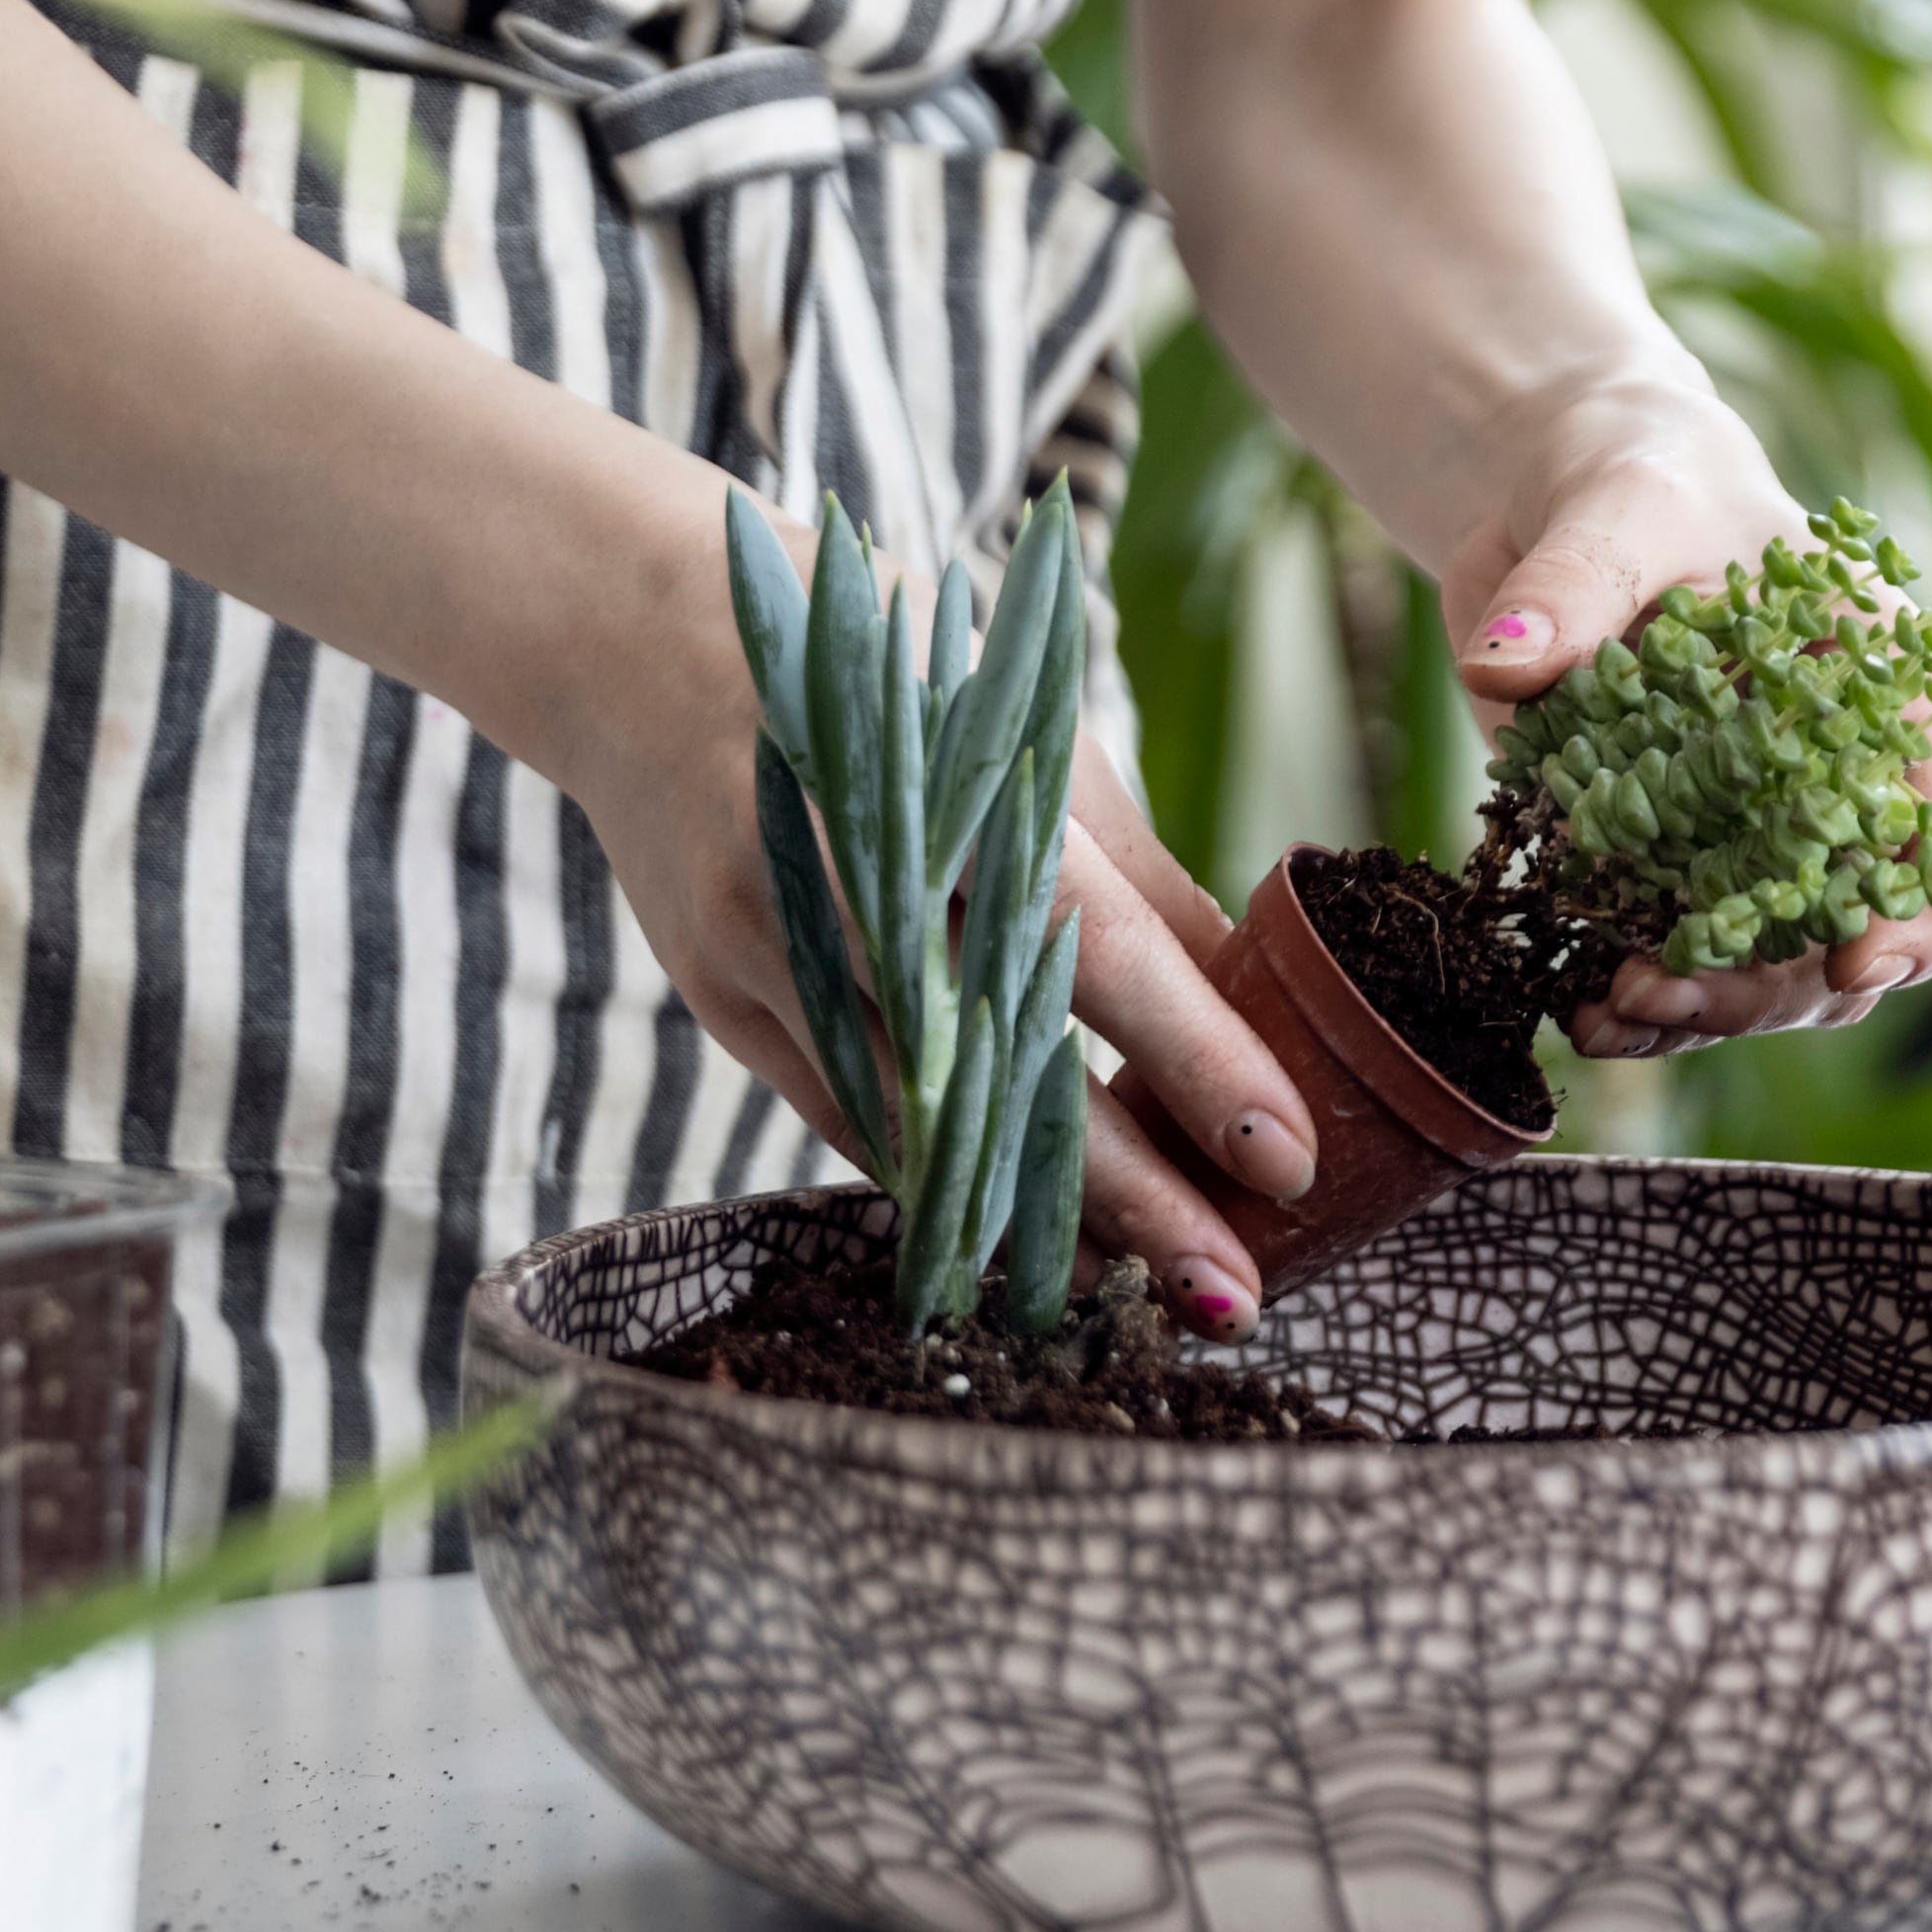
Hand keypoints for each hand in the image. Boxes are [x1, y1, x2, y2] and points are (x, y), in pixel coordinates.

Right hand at [530, 456, 1319, 1334]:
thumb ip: (1137, 877)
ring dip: (1040, 1223)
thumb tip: (1260, 1011)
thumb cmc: (884, 671)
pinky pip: (853, 1123)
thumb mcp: (1027, 733)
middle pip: (1005, 1071)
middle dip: (1129, 1198)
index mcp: (949, 787)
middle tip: (1232, 1293)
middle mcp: (850, 880)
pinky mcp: (724, 1001)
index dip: (1193, 1059)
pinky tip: (1025, 1244)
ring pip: (922, 1126)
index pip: (1094, 947)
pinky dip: (943, 1187)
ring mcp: (770, 952)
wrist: (644, 637)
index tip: (1287, 1160)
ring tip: (1150, 1294)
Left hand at [1439, 381, 1931, 1062]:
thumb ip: (1574, 585)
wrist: (1556, 503)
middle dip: (1770, 986)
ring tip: (1607, 1009)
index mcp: (1884, 699)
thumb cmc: (1639, 478)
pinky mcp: (1656, 865)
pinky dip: (1635, 1004)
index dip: (1929, 914)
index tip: (1852, 957)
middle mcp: (1835, 789)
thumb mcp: (1621, 505)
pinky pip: (1673, 964)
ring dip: (1699, 1013)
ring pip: (1771, 975)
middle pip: (1857, 935)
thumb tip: (1503, 665)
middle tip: (1662, 985)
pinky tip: (1578, 1010)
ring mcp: (1746, 840)